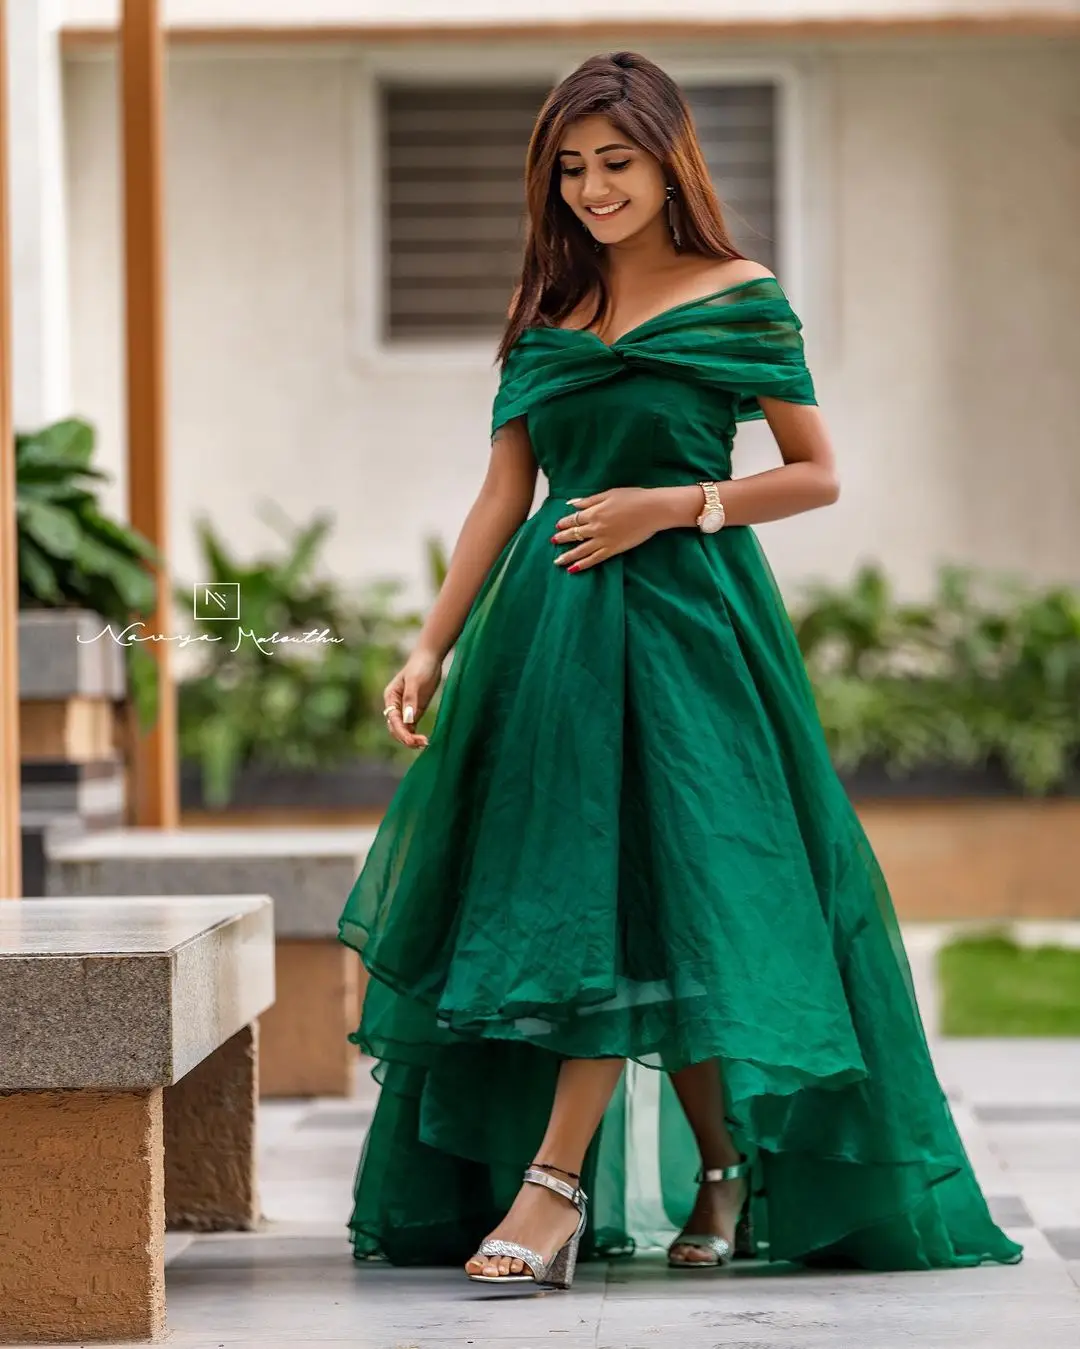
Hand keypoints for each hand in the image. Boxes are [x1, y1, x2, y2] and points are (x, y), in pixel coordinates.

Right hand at [382, 648, 441, 748]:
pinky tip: (424, 740)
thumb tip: (407, 721)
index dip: (402, 733)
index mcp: (390, 698)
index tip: (413, 741)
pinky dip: (415, 735)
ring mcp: (405, 709)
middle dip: (406, 738)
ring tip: (425, 744)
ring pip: (403, 729)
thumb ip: (410, 700)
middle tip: (422, 744)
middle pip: (396, 728)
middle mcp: (395, 705)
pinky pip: (412, 727)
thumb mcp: (415, 682)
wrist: (430, 658)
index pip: (394, 721)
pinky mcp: (415, 710)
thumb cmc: (420, 667)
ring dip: (411, 739)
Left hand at [551, 487, 665, 572]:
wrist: (653, 510)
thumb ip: (590, 500)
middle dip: (562, 538)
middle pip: (574, 534)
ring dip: (567, 556)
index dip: (564, 522)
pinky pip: (594, 559)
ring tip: (557, 561)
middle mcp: (595, 527)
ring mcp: (603, 540)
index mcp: (594, 512)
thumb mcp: (609, 493)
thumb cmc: (634, 498)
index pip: (574, 519)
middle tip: (553, 542)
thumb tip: (572, 503)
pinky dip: (582, 564)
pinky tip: (573, 569)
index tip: (557, 526)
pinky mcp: (613, 549)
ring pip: (580, 550)